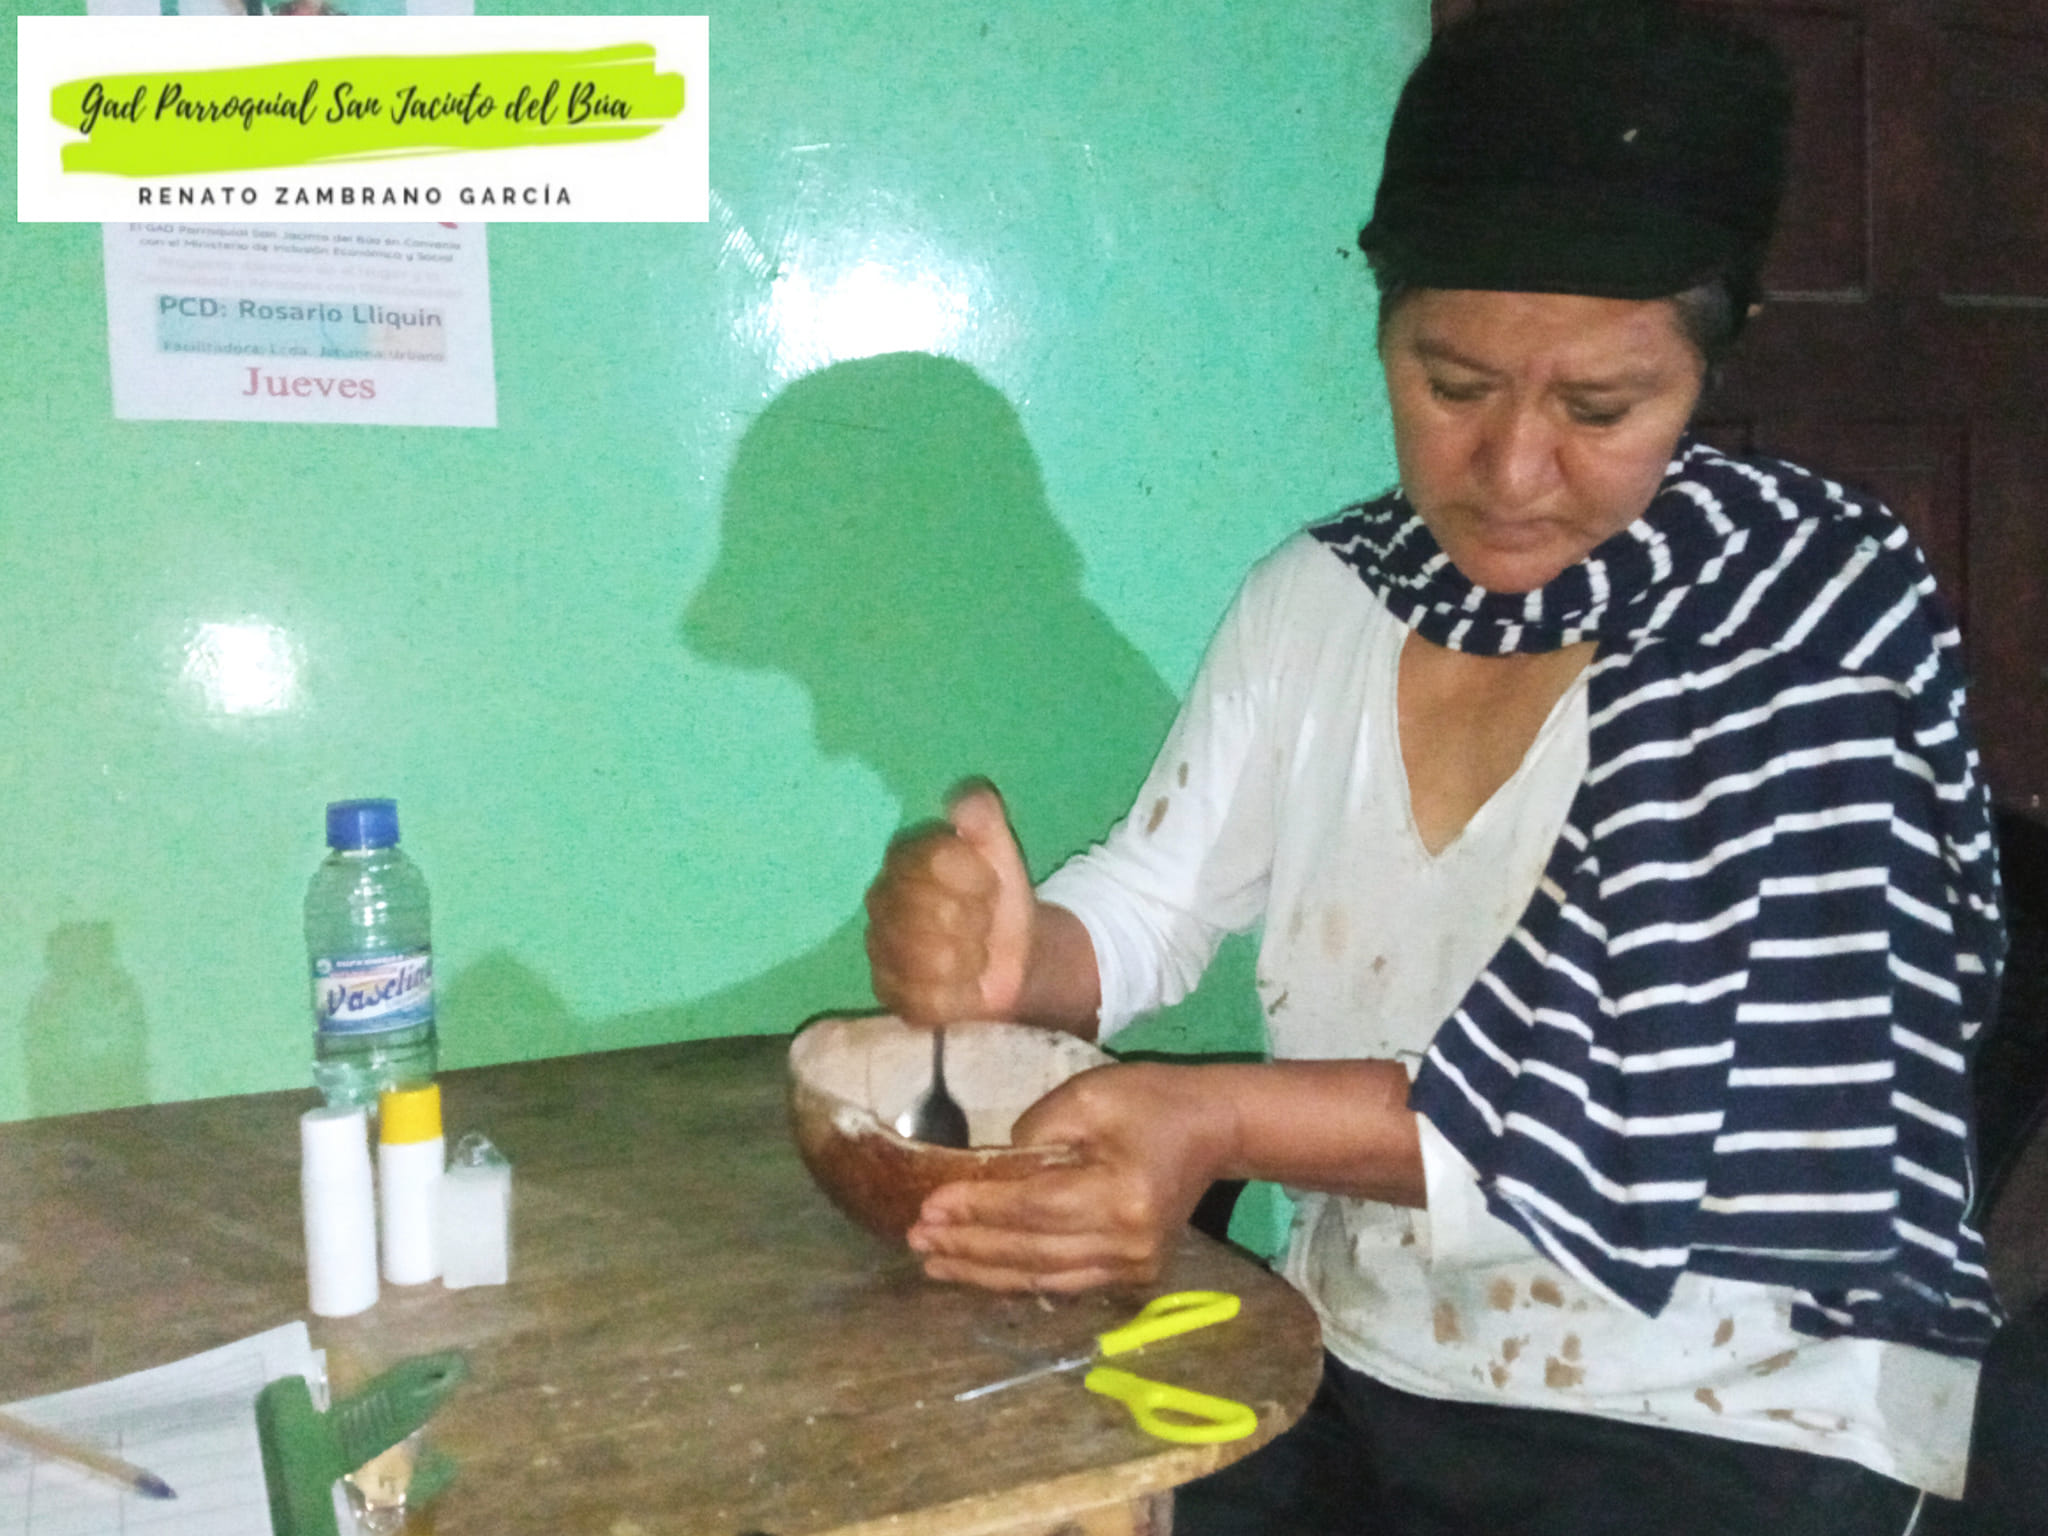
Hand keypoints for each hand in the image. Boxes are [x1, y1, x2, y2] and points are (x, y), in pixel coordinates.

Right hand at [865, 780, 1034, 1025]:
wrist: (1015, 954)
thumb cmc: (999, 897)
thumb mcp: (1001, 847)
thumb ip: (983, 814)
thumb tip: (960, 801)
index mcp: (902, 857)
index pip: (934, 860)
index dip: (976, 876)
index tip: (991, 884)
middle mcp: (879, 900)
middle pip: (935, 913)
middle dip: (977, 922)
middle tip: (984, 923)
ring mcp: (880, 950)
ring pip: (932, 960)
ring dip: (972, 961)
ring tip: (977, 954)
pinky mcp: (890, 996)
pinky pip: (929, 1001)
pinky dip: (961, 997)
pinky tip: (967, 986)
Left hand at [906, 1063, 1232, 1291]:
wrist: (1213, 1129)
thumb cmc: (1149, 1100)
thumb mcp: (1089, 1095)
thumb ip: (1034, 1133)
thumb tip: (987, 1172)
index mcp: (1120, 1194)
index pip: (1032, 1208)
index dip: (977, 1209)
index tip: (928, 1206)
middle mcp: (1129, 1243)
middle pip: (1032, 1252)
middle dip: (969, 1246)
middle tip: (918, 1239)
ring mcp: (1134, 1267)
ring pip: (1043, 1278)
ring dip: (984, 1271)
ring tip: (935, 1261)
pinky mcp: (1134, 1275)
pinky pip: (1064, 1283)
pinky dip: (1017, 1278)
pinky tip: (979, 1270)